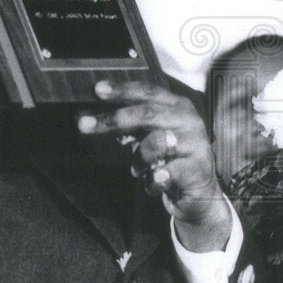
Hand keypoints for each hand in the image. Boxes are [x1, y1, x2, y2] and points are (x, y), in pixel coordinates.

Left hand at [78, 80, 231, 252]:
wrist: (198, 193)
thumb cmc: (171, 159)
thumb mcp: (148, 138)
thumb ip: (127, 126)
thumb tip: (91, 118)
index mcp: (177, 106)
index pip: (148, 92)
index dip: (123, 90)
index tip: (97, 90)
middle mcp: (189, 119)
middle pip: (148, 113)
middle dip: (115, 118)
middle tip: (84, 125)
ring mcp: (196, 143)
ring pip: (157, 142)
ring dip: (139, 158)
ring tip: (138, 169)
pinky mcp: (198, 168)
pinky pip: (166, 173)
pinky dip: (154, 180)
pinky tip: (154, 183)